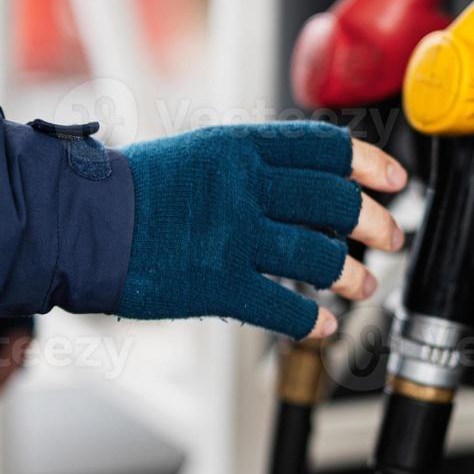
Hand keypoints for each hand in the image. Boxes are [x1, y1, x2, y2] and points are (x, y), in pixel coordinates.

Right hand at [117, 121, 407, 339]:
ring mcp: (234, 237)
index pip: (327, 148)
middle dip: (376, 223)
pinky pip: (283, 307)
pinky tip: (323, 325)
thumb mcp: (199, 154)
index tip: (394, 181)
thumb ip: (253, 164)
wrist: (79, 224)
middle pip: (336, 202)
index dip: (370, 165)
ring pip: (319, 256)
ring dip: (352, 275)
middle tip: (392, 238)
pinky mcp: (218, 285)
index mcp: (241, 148)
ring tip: (363, 285)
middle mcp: (245, 187)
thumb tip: (308, 182)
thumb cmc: (133, 191)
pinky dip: (311, 321)